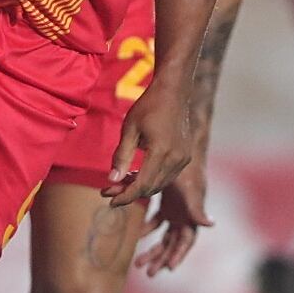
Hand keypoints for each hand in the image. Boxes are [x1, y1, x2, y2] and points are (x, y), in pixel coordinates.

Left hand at [107, 79, 193, 205]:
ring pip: (159, 184)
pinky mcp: (185, 156)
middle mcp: (176, 159)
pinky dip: (151, 179)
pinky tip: (136, 173)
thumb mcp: (129, 129)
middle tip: (108, 190)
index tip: (109, 200)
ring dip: (140, 187)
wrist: (173, 92)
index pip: (142, 185)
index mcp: (161, 152)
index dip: (125, 196)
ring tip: (120, 181)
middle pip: (151, 188)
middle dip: (129, 192)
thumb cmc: (148, 106)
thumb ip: (121, 156)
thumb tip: (112, 179)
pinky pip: (167, 176)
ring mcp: (183, 158)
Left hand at [137, 154, 212, 273]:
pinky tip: (137, 234)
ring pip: (163, 234)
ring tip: (138, 262)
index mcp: (192, 214)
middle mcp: (185, 214)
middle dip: (160, 257)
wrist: (183, 148)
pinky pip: (156, 219)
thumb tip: (212, 225)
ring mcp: (176, 208)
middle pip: (172, 242)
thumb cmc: (189, 169)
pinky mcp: (166, 200)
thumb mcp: (192, 190)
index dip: (179, 254)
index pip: (187, 240)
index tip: (169, 269)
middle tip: (146, 272)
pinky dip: (146, 228)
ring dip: (152, 247)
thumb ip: (198, 209)